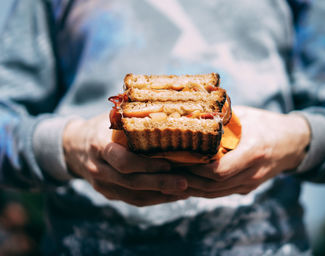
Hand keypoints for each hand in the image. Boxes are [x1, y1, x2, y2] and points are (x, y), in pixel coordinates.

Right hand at [63, 113, 187, 205]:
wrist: (73, 147)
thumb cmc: (100, 129)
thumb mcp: (109, 119)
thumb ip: (130, 120)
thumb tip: (165, 110)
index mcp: (100, 146)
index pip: (123, 161)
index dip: (147, 165)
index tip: (170, 163)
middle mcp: (99, 169)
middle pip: (132, 182)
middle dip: (160, 183)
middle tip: (186, 182)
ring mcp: (102, 184)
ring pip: (134, 196)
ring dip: (161, 195)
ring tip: (185, 191)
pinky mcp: (108, 193)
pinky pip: (133, 200)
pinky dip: (154, 199)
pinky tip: (172, 195)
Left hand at [177, 106, 310, 197]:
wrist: (293, 143)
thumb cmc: (267, 124)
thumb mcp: (246, 116)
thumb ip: (222, 119)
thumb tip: (192, 115)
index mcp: (254, 151)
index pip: (220, 170)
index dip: (196, 169)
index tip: (176, 160)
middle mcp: (252, 172)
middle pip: (214, 186)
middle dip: (188, 180)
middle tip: (166, 171)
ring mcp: (250, 183)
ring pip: (215, 194)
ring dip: (192, 188)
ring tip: (171, 178)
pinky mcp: (247, 188)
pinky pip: (221, 193)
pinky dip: (202, 189)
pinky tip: (187, 182)